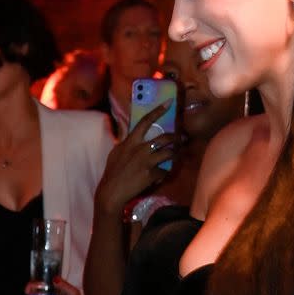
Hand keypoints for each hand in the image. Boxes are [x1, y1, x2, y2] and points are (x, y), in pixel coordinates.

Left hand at [25, 276, 81, 294]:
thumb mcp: (73, 293)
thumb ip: (63, 285)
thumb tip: (54, 278)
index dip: (31, 292)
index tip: (30, 285)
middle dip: (33, 291)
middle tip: (35, 282)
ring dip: (38, 292)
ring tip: (40, 283)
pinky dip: (43, 294)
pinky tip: (48, 287)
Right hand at [94, 103, 177, 221]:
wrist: (112, 191)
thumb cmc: (112, 172)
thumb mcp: (116, 153)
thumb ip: (126, 143)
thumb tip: (130, 135)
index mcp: (131, 141)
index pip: (145, 121)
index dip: (158, 111)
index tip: (169, 103)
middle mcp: (141, 149)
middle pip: (164, 137)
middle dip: (176, 136)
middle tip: (181, 137)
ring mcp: (147, 161)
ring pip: (169, 153)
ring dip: (175, 153)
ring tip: (177, 154)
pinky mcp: (152, 174)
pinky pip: (164, 171)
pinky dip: (164, 173)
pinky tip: (162, 175)